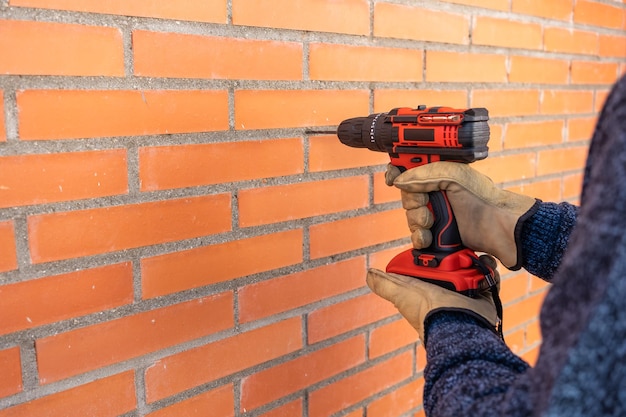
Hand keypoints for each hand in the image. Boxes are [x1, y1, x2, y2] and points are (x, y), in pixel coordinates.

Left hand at [366, 255, 500, 342]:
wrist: (461, 327)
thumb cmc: (429, 312)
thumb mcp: (402, 295)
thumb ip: (386, 285)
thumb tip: (369, 273)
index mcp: (426, 290)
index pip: (429, 266)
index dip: (432, 255)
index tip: (436, 244)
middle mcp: (445, 291)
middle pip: (453, 264)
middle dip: (457, 255)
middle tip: (459, 252)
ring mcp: (465, 294)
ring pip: (471, 268)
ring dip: (475, 261)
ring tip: (476, 259)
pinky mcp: (483, 296)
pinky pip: (488, 278)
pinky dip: (490, 271)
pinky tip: (487, 266)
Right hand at [386, 162, 538, 269]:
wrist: (503, 230)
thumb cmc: (487, 199)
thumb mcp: (455, 177)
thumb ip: (425, 175)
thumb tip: (400, 179)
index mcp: (440, 173)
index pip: (410, 168)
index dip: (398, 172)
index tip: (393, 179)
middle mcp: (437, 192)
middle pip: (407, 195)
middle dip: (413, 203)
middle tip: (426, 207)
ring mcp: (438, 214)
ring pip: (411, 217)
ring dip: (416, 223)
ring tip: (430, 226)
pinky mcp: (439, 235)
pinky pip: (418, 236)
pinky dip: (419, 238)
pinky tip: (427, 239)